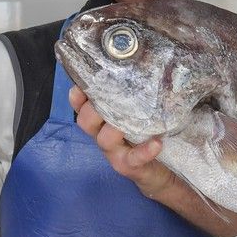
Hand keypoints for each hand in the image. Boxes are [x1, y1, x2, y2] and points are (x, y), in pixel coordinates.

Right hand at [67, 85, 176, 200]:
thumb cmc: (144, 136)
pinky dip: (145, 150)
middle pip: (86, 122)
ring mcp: (114, 152)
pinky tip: (156, 142)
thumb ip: (130, 96)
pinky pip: (134, 158)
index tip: (81, 85)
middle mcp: (103, 136)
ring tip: (131, 118)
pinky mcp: (129, 165)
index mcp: (101, 122)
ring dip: (115, 127)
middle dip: (92, 109)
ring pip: (105, 139)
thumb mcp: (134, 115)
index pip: (82, 107)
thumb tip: (137, 66)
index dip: (78, 97)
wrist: (158, 170)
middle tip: (109, 96)